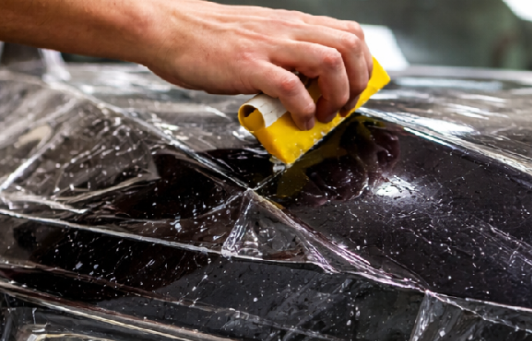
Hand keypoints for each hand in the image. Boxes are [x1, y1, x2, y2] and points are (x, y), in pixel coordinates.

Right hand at [142, 0, 373, 129]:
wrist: (165, 29)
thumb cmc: (207, 40)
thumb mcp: (259, 39)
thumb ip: (286, 56)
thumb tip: (309, 87)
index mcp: (291, 24)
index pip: (350, 34)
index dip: (362, 65)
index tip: (354, 91)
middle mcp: (286, 31)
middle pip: (348, 46)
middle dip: (356, 84)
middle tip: (341, 108)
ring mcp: (269, 46)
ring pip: (329, 62)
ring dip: (335, 97)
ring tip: (322, 116)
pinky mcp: (249, 66)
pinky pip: (292, 87)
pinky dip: (304, 111)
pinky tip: (299, 122)